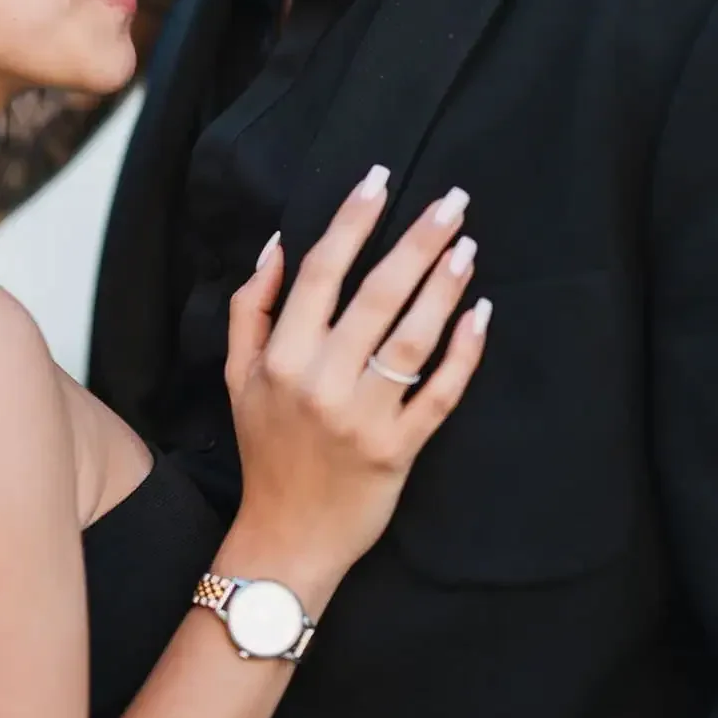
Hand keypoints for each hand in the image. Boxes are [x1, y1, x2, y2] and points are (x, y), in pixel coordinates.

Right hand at [225, 175, 489, 577]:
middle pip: (376, 295)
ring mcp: (364, 417)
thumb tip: (279, 245)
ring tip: (467, 246)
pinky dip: (464, 354)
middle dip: (417, 241)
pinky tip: (480, 315)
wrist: (286, 537)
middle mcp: (322, 382)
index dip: (352, 221)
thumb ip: (251, 309)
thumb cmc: (265, 449)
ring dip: (444, 288)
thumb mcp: (237, 377)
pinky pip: (440, 394)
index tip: (379, 180)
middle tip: (452, 200)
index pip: (320, 273)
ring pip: (412, 339)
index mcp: (282, 359)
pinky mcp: (400, 450)